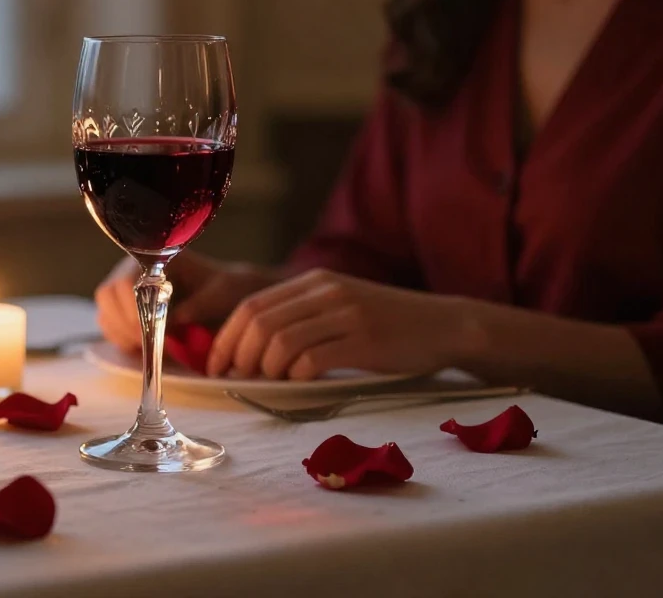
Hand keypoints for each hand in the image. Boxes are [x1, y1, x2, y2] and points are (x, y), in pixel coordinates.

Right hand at [94, 251, 274, 353]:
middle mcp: (135, 268)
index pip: (125, 279)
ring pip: (105, 310)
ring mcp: (127, 288)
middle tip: (149, 341)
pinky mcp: (125, 308)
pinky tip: (141, 345)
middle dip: (125, 323)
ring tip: (148, 345)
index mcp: (156, 257)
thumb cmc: (225, 290)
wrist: (227, 294)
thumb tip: (167, 323)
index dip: (131, 307)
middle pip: (107, 293)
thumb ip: (194, 307)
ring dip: (122, 333)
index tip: (149, 329)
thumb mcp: (217, 296)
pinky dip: (121, 339)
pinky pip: (109, 324)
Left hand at [207, 268, 469, 378]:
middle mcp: (326, 291)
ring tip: (272, 381)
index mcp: (314, 281)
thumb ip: (300, 318)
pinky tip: (301, 381)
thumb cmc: (387, 325)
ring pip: (281, 340)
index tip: (216, 365)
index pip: (252, 305)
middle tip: (238, 378)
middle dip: (240, 355)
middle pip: (260, 322)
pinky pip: (313, 358)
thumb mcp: (339, 307)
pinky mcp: (365, 340)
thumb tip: (249, 352)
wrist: (445, 325)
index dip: (226, 337)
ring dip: (267, 367)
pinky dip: (297, 374)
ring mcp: (346, 313)